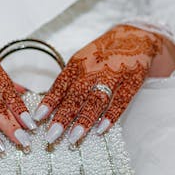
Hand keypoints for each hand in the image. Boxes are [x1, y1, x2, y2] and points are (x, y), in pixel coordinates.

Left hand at [33, 25, 163, 143]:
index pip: (61, 84)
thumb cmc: (103, 55)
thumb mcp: (82, 61)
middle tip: (51, 136)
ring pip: (96, 100)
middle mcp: (94, 69)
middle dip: (63, 117)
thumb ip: (69, 82)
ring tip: (74, 137)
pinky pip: (120, 101)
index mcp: (78, 63)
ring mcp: (114, 75)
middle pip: (76, 95)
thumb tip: (51, 107)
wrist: (136, 37)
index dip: (49, 101)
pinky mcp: (132, 82)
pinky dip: (110, 116)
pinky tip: (101, 130)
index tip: (37, 118)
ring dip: (84, 120)